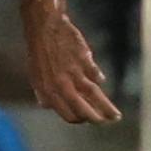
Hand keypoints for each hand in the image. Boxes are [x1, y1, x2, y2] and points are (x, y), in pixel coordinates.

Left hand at [22, 2, 119, 124]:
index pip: (68, 115)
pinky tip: (101, 81)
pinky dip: (98, 78)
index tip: (87, 120)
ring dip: (107, 107)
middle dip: (96, 118)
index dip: (79, 119)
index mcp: (49, 91)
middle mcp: (62, 85)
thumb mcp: (35, 74)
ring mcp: (74, 73)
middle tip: (106, 122)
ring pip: (94, 95)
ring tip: (116, 116)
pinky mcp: (84, 60)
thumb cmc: (39, 52)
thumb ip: (42, 92)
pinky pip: (95, 74)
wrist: (45, 27)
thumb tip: (46, 106)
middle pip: (83, 109)